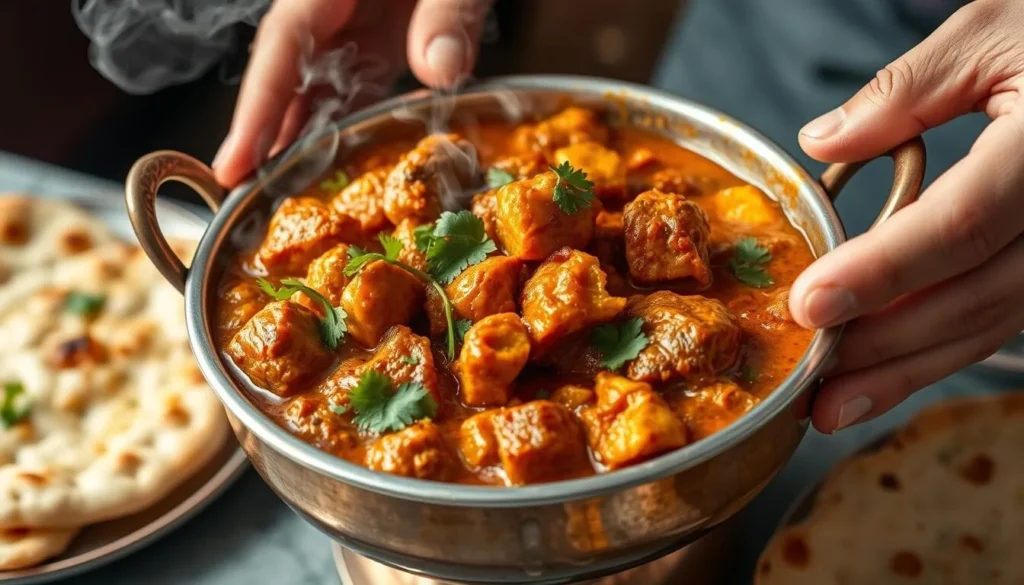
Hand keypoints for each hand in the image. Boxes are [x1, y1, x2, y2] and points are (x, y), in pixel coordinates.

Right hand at [211, 0, 491, 187]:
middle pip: (292, 68)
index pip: (284, 44)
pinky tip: (352, 153)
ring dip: (309, 132)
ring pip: (324, 77)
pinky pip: (363, 73)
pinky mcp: (393, 24)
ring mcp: (365, 12)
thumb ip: (448, 8)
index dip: (255, 109)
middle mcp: (339, 0)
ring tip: (292, 190)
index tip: (231, 165)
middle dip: (269, 132)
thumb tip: (441, 73)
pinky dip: (356, 114)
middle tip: (251, 200)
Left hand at [790, 0, 1023, 432]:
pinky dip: (943, 346)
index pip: (961, 225)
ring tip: (835, 406)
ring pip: (994, 322)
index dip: (881, 272)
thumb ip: (907, 89)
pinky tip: (890, 370)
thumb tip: (824, 140)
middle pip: (976, 296)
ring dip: (912, 369)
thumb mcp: (994, 32)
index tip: (810, 305)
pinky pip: (1006, 314)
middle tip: (813, 386)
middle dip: (886, 346)